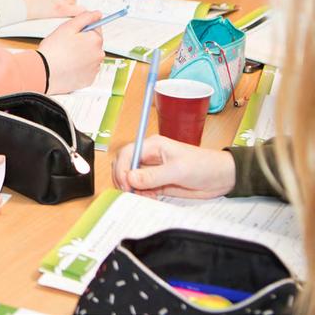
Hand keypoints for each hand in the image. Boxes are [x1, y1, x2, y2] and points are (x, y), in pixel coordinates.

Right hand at [37, 10, 103, 93]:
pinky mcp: (89, 80)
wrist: (45, 73)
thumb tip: (97, 14)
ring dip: (81, 55)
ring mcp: (95, 68)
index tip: (72, 33)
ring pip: (90, 56)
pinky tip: (68, 66)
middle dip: (82, 42)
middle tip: (65, 45)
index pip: (96, 28)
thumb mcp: (67, 27)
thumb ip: (85, 18)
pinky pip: (87, 70)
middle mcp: (99, 54)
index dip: (82, 29)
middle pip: (93, 43)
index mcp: (95, 40)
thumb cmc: (53, 50)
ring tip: (65, 57)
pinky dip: (80, 67)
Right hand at [112, 135, 236, 198]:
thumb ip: (154, 175)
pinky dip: (141, 195)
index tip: (126, 184)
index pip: (127, 153)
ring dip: (133, 188)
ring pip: (131, 178)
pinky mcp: (158, 183)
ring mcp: (153, 170)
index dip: (122, 168)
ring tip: (144, 197)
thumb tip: (130, 178)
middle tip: (131, 193)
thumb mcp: (179, 170)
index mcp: (152, 146)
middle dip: (124, 179)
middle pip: (125, 165)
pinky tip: (151, 198)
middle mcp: (149, 156)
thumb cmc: (204, 166)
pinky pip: (142, 188)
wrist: (223, 178)